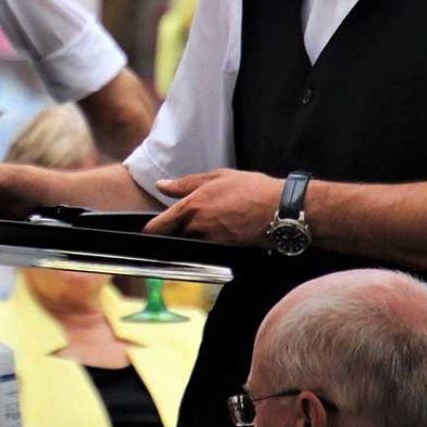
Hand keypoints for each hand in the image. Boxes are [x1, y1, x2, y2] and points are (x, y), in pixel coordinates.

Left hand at [144, 169, 283, 246]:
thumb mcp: (216, 176)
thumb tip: (162, 186)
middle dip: (171, 234)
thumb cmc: (251, 189)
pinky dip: (206, 242)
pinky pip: (206, 248)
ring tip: (206, 224)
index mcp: (191, 207)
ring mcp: (210, 241)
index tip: (146, 233)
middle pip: (173, 237)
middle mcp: (197, 227)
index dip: (150, 231)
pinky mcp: (224, 250)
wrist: (280, 210)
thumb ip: (185, 184)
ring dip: (190, 237)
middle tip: (175, 226)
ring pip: (190, 243)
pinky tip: (218, 231)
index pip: (159, 226)